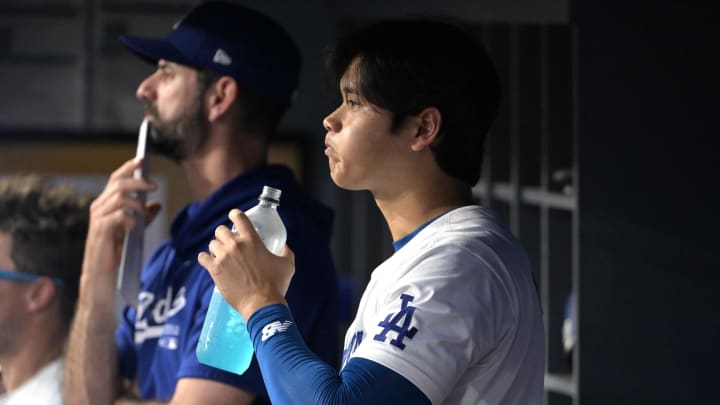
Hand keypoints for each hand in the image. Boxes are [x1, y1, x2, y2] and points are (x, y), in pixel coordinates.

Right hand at [82, 158, 160, 278]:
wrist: (102, 269)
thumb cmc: (116, 248)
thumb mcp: (134, 228)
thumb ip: (144, 215)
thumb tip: (157, 204)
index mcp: (105, 202)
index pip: (116, 178)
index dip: (128, 167)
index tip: (142, 159)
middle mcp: (99, 206)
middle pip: (119, 184)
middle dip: (139, 182)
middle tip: (155, 186)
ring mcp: (98, 216)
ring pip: (121, 198)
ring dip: (138, 204)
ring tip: (146, 214)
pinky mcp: (101, 228)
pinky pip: (120, 215)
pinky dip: (132, 219)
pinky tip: (135, 228)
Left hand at [198, 209, 294, 319]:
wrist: (262, 303)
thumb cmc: (276, 284)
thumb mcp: (287, 265)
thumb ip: (286, 252)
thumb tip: (285, 247)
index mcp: (252, 240)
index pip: (239, 217)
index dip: (235, 215)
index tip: (234, 217)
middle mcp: (236, 245)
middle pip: (220, 230)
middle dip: (223, 235)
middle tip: (228, 243)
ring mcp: (223, 257)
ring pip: (212, 244)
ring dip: (216, 249)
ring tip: (221, 256)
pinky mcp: (215, 270)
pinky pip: (203, 258)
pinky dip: (205, 259)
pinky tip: (209, 262)